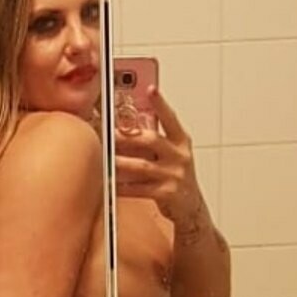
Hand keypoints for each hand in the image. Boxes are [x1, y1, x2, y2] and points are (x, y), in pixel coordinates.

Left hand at [115, 86, 206, 232]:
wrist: (190, 207)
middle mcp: (179, 156)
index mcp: (181, 142)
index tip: (151, 89)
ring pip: (142, 166)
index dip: (161, 104)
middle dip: (127, 137)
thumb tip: (127, 124)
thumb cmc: (175, 176)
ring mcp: (174, 175)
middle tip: (108, 133)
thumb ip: (155, 138)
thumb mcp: (172, 153)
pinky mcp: (167, 194)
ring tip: (106, 159)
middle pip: (151, 140)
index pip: (170, 119)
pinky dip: (123, 187)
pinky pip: (140, 189)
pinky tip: (112, 184)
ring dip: (120, 163)